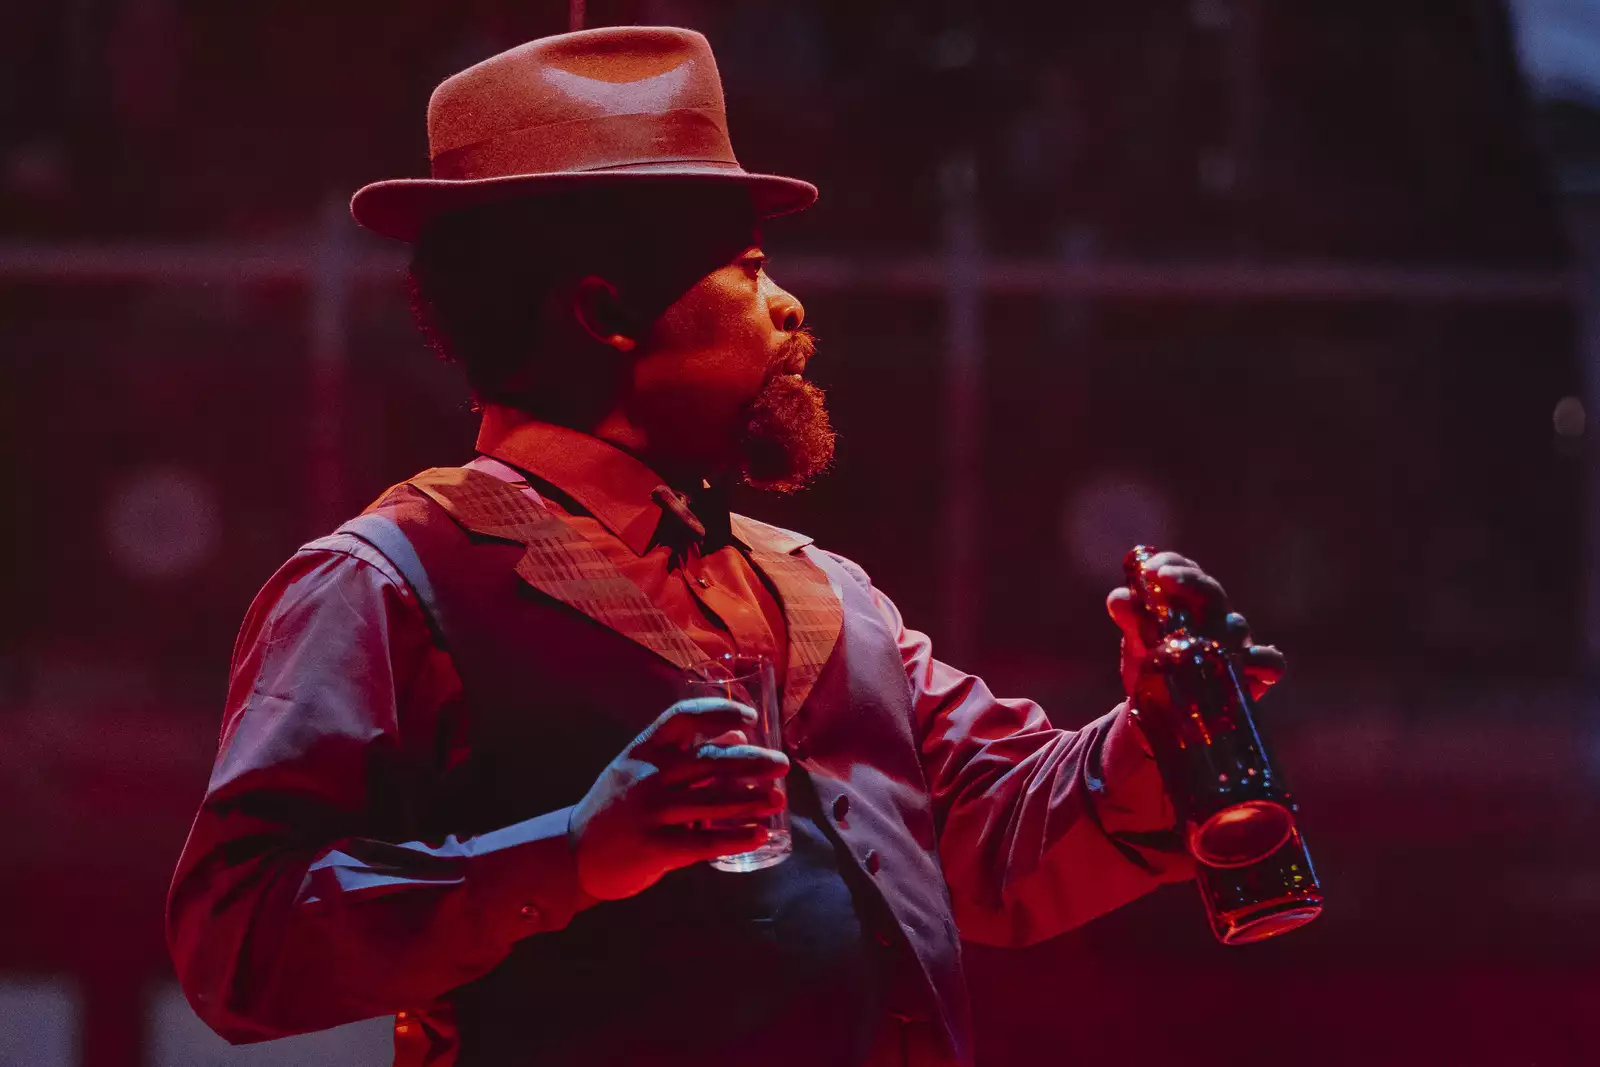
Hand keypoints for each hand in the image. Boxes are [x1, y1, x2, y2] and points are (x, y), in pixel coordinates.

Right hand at [568, 698, 789, 900]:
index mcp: (642, 750)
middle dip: (752, 762)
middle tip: (782, 765)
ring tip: (778, 799)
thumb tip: (738, 734)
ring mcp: (649, 813)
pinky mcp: (654, 848)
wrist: (573, 854)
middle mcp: (647, 777)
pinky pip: (704, 843)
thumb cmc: (617, 807)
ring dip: (752, 800)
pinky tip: (760, 834)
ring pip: (712, 802)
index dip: (719, 712)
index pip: (684, 719)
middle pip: (709, 761)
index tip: (750, 716)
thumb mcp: (640, 771)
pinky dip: (736, 837)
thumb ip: (683, 754)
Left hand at [1105, 550, 1286, 702]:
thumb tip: (1118, 596)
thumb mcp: (1138, 644)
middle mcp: (1216, 618)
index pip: (1188, 573)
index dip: (1173, 563)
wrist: (1166, 712)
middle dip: (1190, 580)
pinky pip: (1270, 663)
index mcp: (1190, 604)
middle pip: (1212, 592)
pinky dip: (1265, 661)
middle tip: (1164, 576)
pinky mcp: (1254, 675)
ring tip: (1196, 630)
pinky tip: (1249, 663)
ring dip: (1219, 623)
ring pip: (1237, 625)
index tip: (1153, 567)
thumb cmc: (1155, 668)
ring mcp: (1237, 645)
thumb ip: (1131, 619)